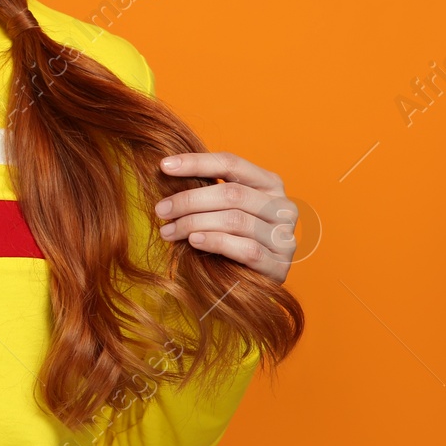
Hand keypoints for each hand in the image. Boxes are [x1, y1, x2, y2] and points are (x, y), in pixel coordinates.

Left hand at [154, 151, 296, 283]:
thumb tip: (167, 170)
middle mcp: (283, 206)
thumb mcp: (222, 207)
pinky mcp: (279, 264)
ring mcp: (285, 236)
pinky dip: (215, 242)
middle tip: (160, 210)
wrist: (250, 283)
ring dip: (194, 224)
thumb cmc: (231, 237)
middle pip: (231, 194)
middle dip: (189, 200)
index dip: (196, 162)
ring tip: (168, 231)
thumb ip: (207, 189)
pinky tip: (193, 241)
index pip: (231, 163)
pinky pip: (246, 248)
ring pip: (235, 220)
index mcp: (269, 183)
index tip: (164, 165)